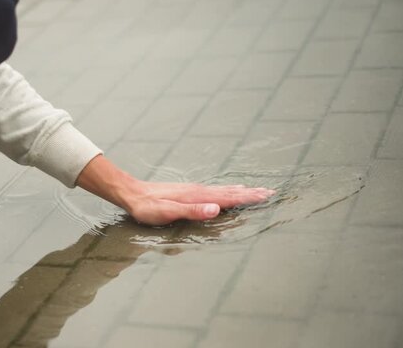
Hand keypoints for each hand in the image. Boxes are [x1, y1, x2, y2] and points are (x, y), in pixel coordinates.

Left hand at [76, 155, 274, 225]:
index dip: (247, 198)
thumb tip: (216, 209)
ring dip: (241, 191)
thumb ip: (193, 211)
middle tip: (270, 192)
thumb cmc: (148, 207)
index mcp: (198, 196)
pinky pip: (215, 191)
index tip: (266, 196)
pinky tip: (229, 190)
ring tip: (256, 190)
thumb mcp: (168, 212)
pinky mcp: (189, 192)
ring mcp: (194, 190)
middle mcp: (199, 191)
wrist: (132, 193)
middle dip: (250, 193)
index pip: (228, 197)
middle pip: (230, 192)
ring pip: (224, 190)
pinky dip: (228, 190)